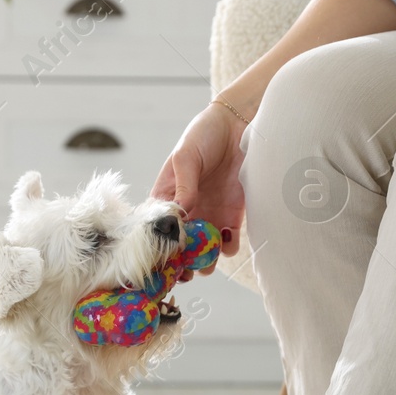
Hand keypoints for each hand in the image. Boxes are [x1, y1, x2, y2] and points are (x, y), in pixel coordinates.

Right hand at [152, 101, 246, 266]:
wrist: (238, 126)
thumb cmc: (203, 135)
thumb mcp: (186, 156)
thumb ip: (184, 185)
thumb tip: (181, 212)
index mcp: (166, 198)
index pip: (157, 230)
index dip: (158, 248)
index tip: (162, 259)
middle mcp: (186, 213)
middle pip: (179, 248)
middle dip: (181, 263)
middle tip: (186, 269)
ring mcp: (209, 216)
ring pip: (203, 251)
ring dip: (204, 260)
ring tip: (206, 258)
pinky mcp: (232, 217)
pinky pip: (228, 242)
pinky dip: (227, 248)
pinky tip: (226, 239)